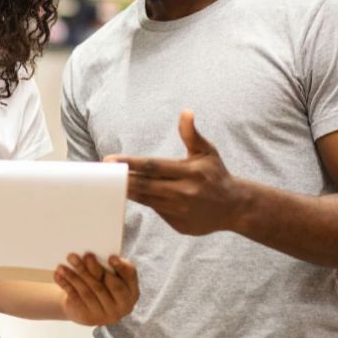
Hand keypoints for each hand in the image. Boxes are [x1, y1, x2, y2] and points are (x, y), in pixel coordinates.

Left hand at [54, 253, 138, 325]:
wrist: (86, 306)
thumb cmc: (101, 283)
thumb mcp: (109, 275)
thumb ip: (107, 267)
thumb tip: (92, 256)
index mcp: (132, 292)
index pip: (130, 276)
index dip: (121, 267)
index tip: (111, 257)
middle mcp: (122, 306)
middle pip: (106, 284)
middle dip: (94, 268)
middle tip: (86, 255)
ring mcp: (106, 315)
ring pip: (88, 291)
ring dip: (74, 276)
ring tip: (64, 264)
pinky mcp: (89, 317)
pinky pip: (75, 298)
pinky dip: (66, 284)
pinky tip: (58, 274)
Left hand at [106, 110, 245, 235]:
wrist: (234, 207)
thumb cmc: (216, 174)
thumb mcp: (207, 151)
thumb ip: (191, 134)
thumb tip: (186, 112)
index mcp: (190, 172)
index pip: (153, 166)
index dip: (130, 163)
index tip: (110, 160)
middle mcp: (185, 193)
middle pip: (145, 186)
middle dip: (123, 179)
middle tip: (104, 173)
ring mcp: (181, 212)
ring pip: (147, 200)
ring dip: (129, 192)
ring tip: (111, 183)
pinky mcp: (179, 226)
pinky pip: (156, 212)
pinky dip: (145, 203)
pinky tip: (133, 195)